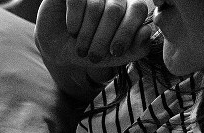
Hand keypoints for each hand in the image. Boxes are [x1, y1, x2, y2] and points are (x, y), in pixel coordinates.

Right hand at [35, 0, 153, 68]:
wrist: (57, 48)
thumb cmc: (89, 50)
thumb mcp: (113, 56)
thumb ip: (136, 49)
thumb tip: (146, 32)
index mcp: (128, 7)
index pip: (138, 9)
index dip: (127, 31)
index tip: (114, 52)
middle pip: (115, 10)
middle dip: (103, 39)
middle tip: (94, 56)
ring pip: (96, 7)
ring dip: (87, 34)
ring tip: (81, 48)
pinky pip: (78, 1)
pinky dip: (74, 20)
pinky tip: (72, 29)